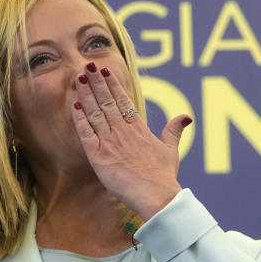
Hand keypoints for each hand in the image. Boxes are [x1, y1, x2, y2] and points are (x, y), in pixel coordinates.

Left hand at [71, 63, 191, 219]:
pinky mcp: (99, 156)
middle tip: (87, 65)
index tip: (104, 70)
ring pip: (95, 113)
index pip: (123, 100)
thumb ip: (174, 131)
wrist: (156, 195)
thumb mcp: (170, 150)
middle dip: (96, 82)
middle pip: (107, 101)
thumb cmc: (163, 176)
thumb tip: (186, 117)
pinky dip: (80, 119)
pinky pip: (86, 134)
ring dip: (86, 95)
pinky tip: (74, 106)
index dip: (112, 84)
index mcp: (139, 128)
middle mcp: (123, 131)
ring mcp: (110, 142)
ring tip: (79, 78)